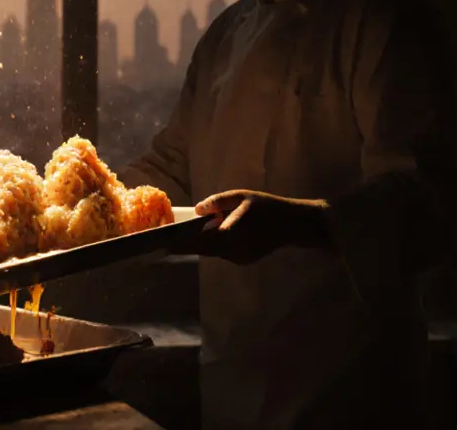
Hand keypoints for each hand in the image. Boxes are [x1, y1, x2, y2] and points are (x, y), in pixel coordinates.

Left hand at [176, 189, 330, 263]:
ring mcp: (239, 257)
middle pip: (201, 249)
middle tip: (163, 242)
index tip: (161, 243)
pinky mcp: (244, 260)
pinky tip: (206, 238)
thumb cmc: (267, 206)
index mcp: (230, 233)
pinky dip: (213, 246)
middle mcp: (233, 250)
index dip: (179, 243)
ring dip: (198, 245)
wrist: (295, 225)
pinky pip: (223, 253)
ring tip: (178, 239)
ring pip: (212, 252)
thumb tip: (197, 209)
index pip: (198, 241)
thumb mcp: (242, 196)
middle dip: (183, 245)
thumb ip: (218, 202)